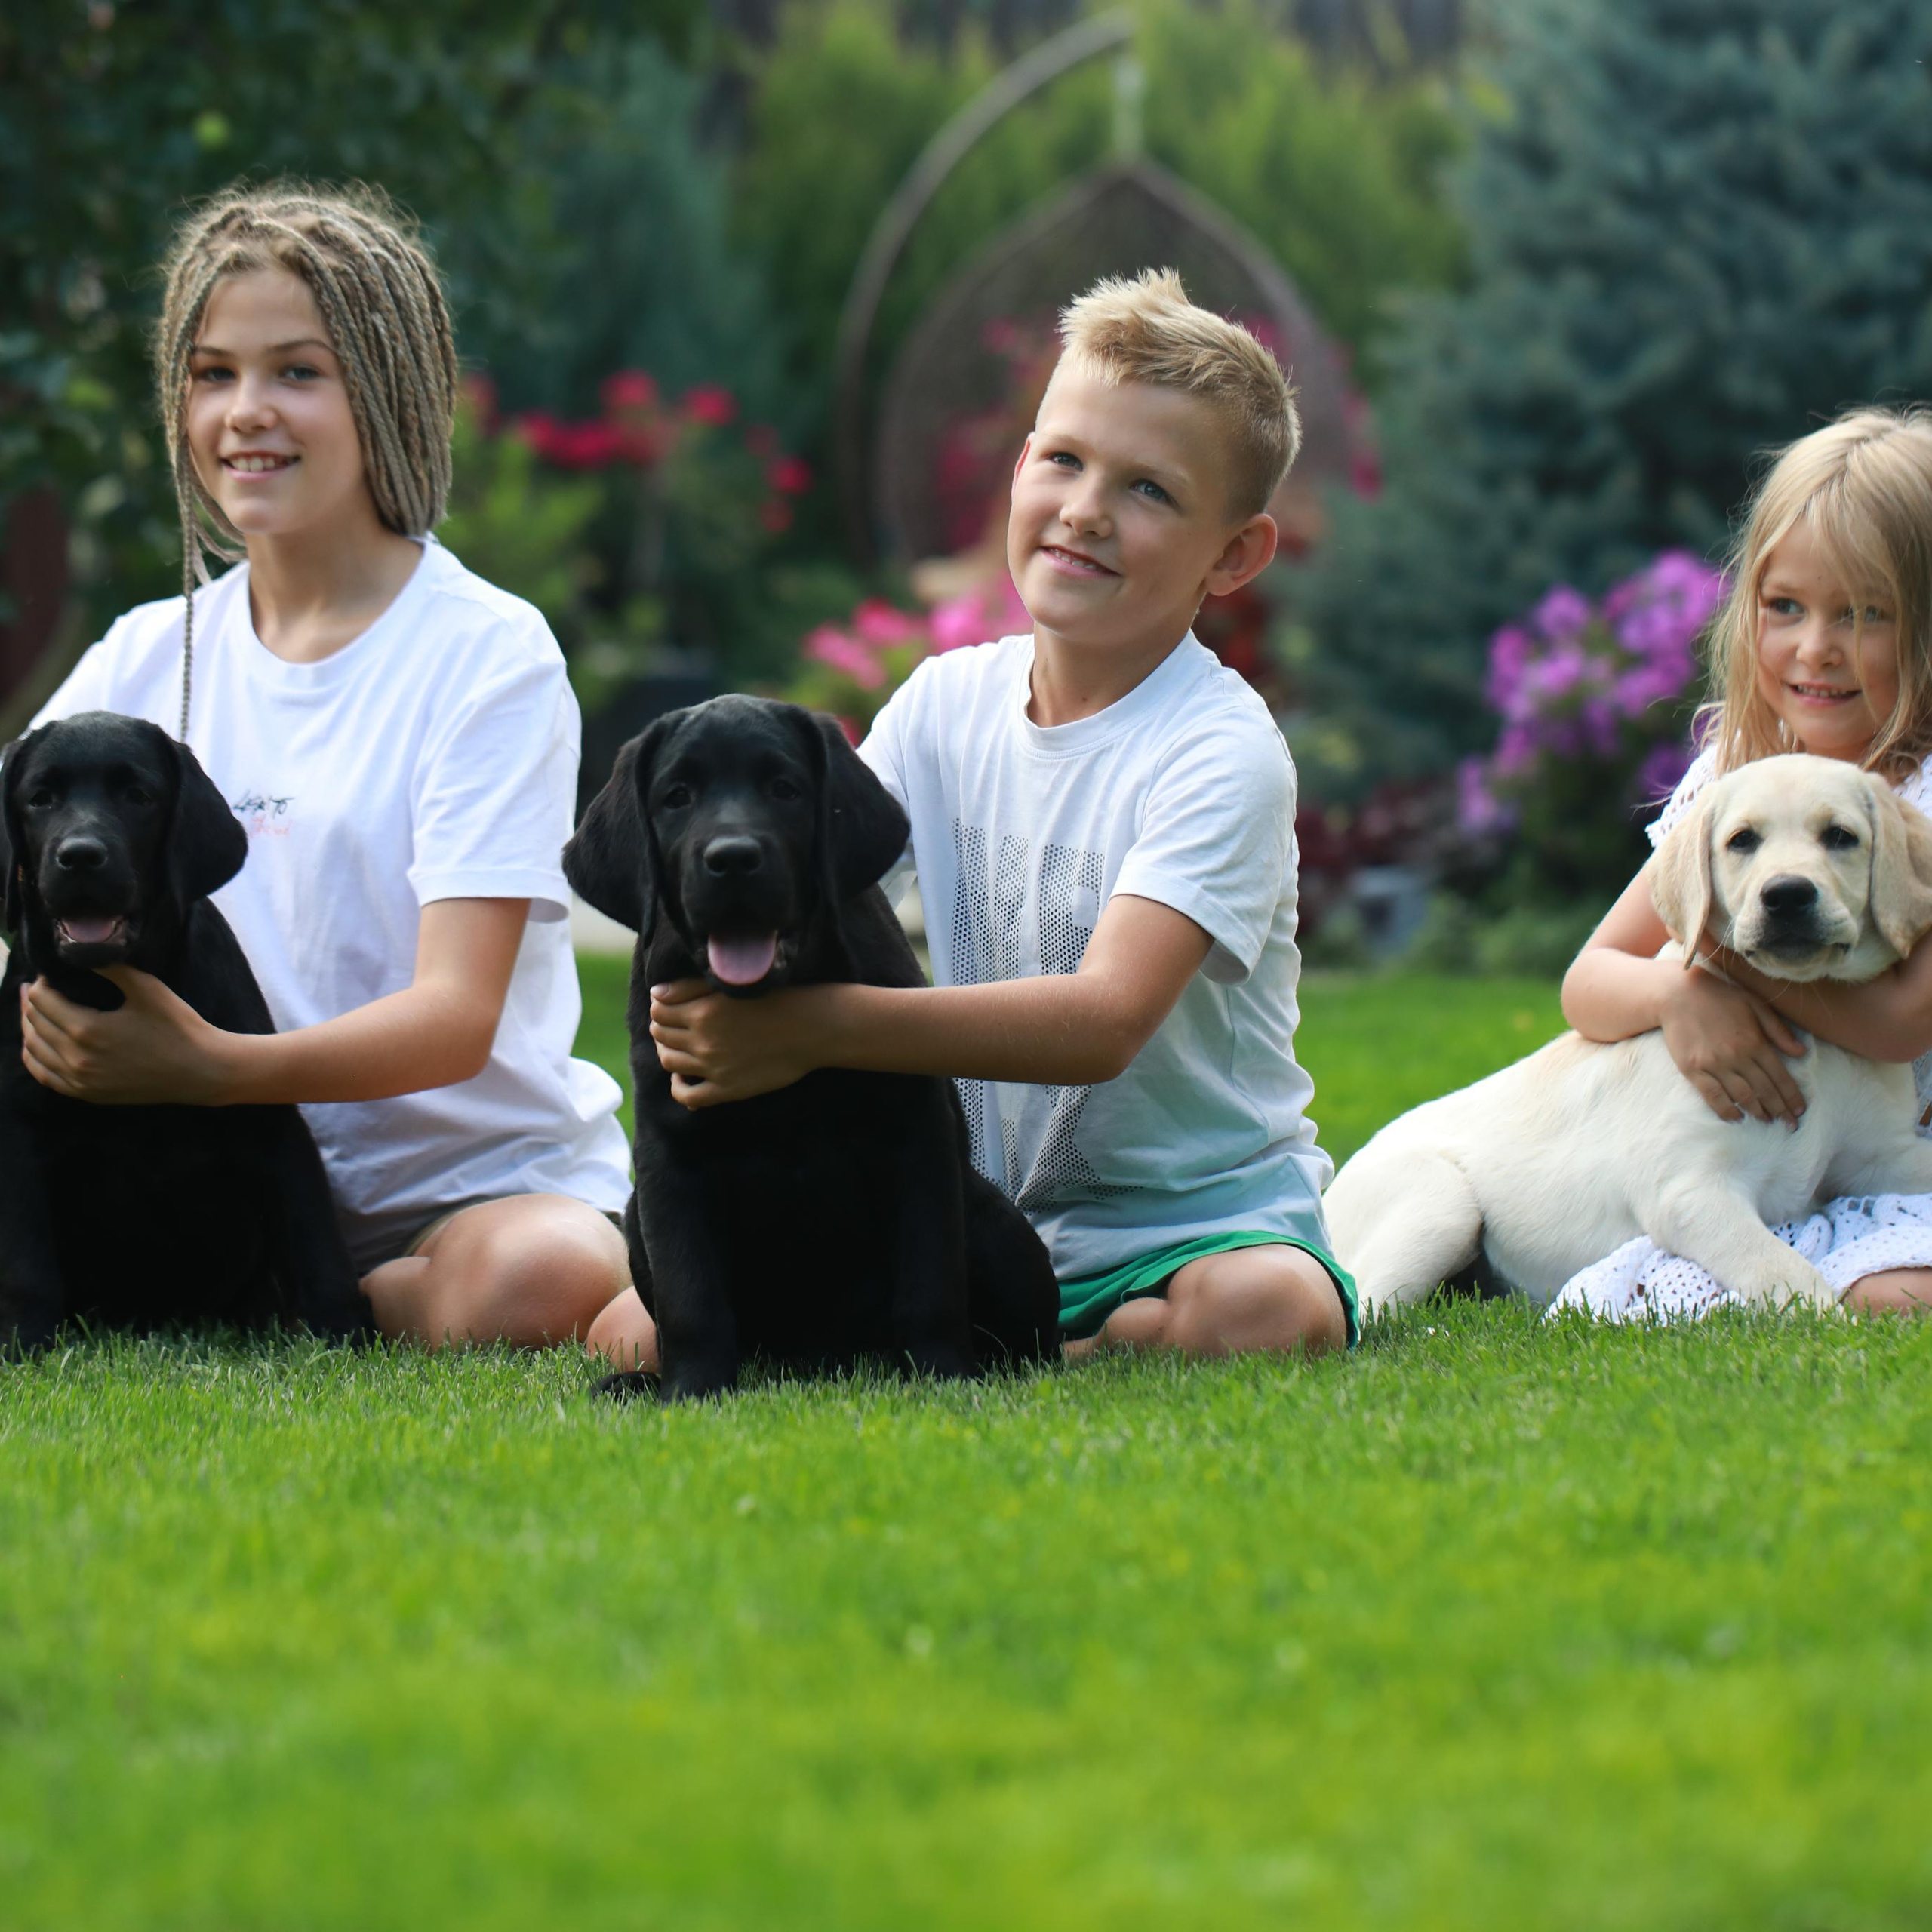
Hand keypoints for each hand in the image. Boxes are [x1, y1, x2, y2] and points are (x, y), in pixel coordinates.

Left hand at [21, 969, 236, 1105]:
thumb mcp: (148, 989)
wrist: (202, 1071)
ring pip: (34, 1051)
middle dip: (32, 1002)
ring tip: (35, 1011)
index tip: (51, 974)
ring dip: (29, 1028)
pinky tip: (37, 1045)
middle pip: (34, 1024)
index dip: (43, 983)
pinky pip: (45, 1076)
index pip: (43, 1000)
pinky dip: (34, 1058)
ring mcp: (80, 1080)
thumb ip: (111, 968)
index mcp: (87, 1030)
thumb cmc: (179, 1027)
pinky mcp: (88, 1094)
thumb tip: (82, 953)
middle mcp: (76, 1058)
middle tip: (38, 987)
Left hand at [647, 978, 822, 1109]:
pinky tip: (682, 1078)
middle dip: (661, 1027)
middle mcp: (703, 1042)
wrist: (811, 1030)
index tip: (668, 1005)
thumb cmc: (777, 1001)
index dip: (660, 1005)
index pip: (660, 1010)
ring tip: (676, 1044)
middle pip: (661, 1035)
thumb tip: (655, 994)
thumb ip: (690, 988)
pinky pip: (688, 1096)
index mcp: (702, 1012)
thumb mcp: (731, 987)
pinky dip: (677, 1087)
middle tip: (671, 1023)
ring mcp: (713, 1068)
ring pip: (669, 1062)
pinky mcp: (727, 1090)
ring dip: (666, 1051)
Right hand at [1658, 961, 1806, 1124]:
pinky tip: (1736, 1118)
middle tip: (1789, 1125)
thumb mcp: (1755, 1004)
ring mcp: (1713, 1064)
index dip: (1791, 1096)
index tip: (1799, 1111)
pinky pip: (1713, 1096)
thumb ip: (1778, 1030)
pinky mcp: (1693, 1070)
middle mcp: (1737, 1056)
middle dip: (1779, 1110)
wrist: (1677, 994)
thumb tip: (1801, 1052)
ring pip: (1741, 1096)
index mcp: (1754, 1041)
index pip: (1780, 1077)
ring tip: (1767, 1121)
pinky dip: (1726, 1111)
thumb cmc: (1719, 996)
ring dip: (1757, 1112)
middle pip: (1764, 1090)